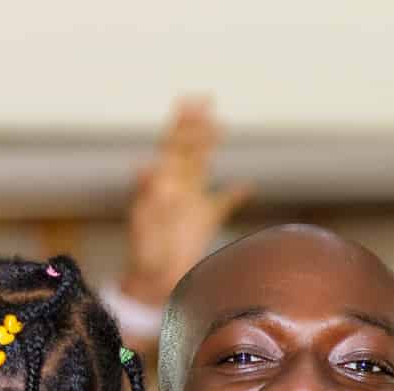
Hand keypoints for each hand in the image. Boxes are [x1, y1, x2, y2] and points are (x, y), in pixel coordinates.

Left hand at [120, 97, 253, 308]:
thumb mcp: (144, 227)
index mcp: (162, 188)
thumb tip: (147, 166)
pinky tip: (248, 186)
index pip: (173, 149)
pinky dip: (235, 195)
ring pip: (202, 169)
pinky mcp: (203, 224)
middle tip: (206, 99)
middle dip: (196, 126)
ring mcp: (190, 206)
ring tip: (220, 126)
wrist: (155, 287)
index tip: (190, 103)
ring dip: (209, 147)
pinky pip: (222, 204)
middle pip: (188, 151)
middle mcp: (176, 191)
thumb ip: (148, 197)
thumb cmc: (147, 260)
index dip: (181, 126)